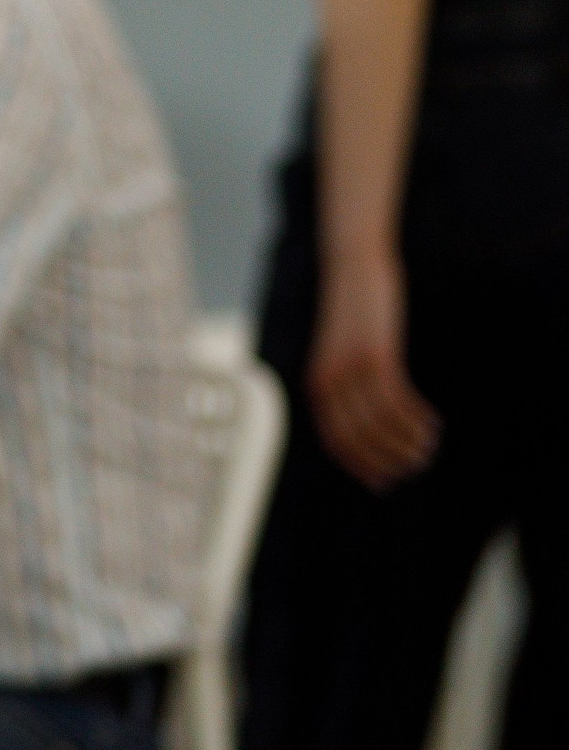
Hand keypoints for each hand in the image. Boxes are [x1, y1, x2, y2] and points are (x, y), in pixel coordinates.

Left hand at [308, 245, 440, 488]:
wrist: (353, 266)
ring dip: (407, 441)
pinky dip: (416, 418)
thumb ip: (346, 384)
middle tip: (415, 466)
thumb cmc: (351, 313)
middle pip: (359, 439)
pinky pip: (397, 400)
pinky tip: (432, 423)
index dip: (361, 467)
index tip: (384, 483)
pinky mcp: (377, 354)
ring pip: (381, 423)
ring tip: (428, 448)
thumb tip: (364, 422)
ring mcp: (352, 368)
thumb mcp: (341, 352)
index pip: (335, 442)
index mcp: (316, 384)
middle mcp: (329, 381)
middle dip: (389, 460)